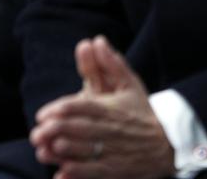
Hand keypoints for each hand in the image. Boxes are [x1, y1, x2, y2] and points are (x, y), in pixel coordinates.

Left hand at [30, 36, 173, 178]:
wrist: (170, 144)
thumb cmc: (142, 112)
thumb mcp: (130, 84)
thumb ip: (110, 64)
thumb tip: (96, 40)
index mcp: (111, 108)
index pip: (83, 107)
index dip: (60, 111)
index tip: (42, 115)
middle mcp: (111, 130)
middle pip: (79, 130)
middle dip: (55, 132)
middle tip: (36, 134)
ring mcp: (115, 152)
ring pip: (86, 152)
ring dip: (62, 152)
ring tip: (43, 151)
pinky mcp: (118, 170)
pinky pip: (96, 174)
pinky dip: (77, 174)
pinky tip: (60, 174)